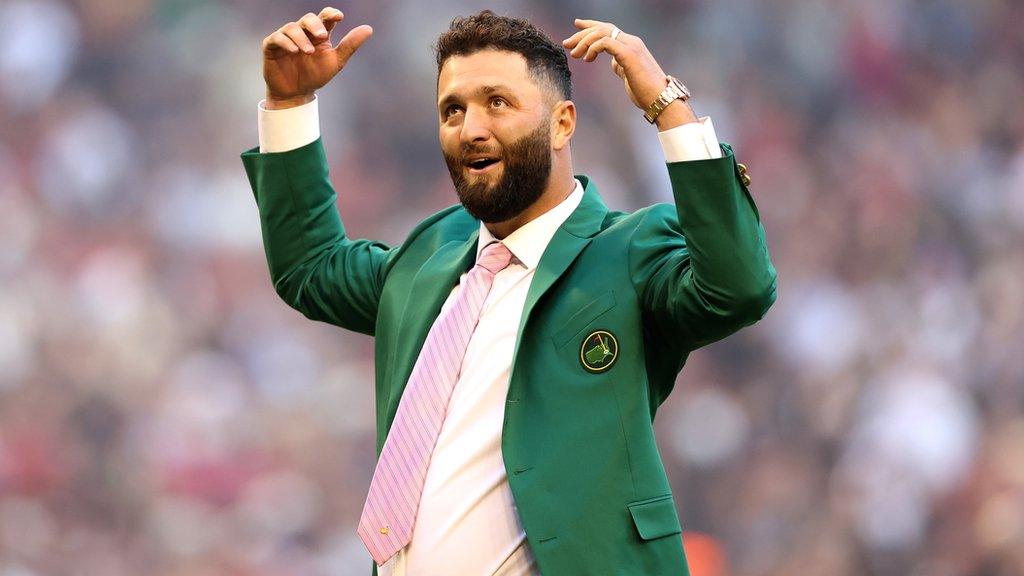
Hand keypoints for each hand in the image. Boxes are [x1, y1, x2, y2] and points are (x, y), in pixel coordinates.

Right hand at [262, 7, 372, 108]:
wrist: (296, 94)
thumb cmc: (315, 76)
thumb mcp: (336, 61)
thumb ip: (350, 45)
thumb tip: (369, 29)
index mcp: (318, 34)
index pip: (325, 17)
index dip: (330, 14)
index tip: (339, 16)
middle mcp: (302, 32)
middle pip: (308, 19)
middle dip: (315, 24)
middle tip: (323, 35)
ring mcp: (286, 38)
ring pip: (292, 27)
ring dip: (301, 37)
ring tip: (308, 51)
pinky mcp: (271, 46)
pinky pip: (276, 38)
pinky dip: (285, 42)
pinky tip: (294, 50)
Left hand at [562, 19, 696, 127]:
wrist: (660, 100)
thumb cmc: (645, 92)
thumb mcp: (629, 75)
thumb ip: (621, 66)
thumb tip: (613, 63)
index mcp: (631, 45)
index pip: (608, 28)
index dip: (591, 25)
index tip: (576, 25)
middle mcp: (631, 41)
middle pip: (602, 28)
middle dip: (581, 34)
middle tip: (567, 43)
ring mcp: (631, 46)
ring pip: (602, 33)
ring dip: (584, 42)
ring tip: (575, 54)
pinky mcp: (629, 55)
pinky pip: (605, 43)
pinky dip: (593, 48)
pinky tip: (587, 58)